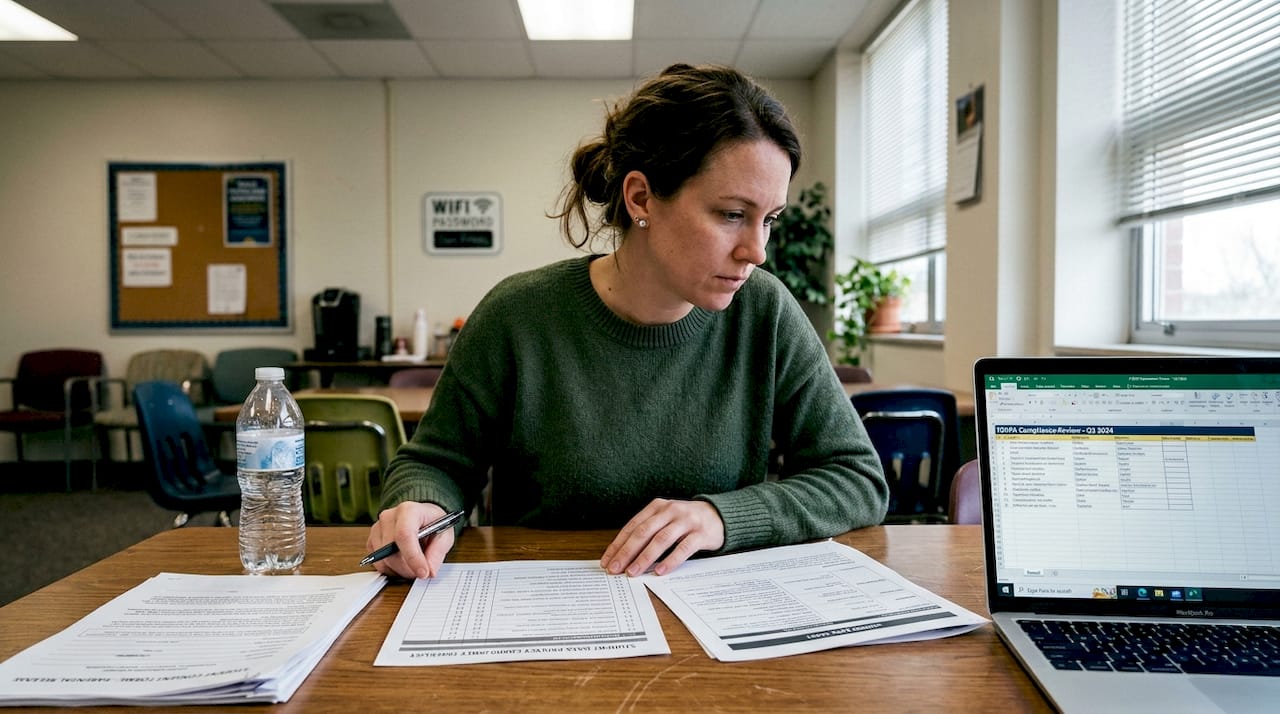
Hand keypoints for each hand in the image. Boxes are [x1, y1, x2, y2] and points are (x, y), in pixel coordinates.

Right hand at [367, 501, 456, 579]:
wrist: (421, 516)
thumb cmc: (432, 522)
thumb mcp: (444, 534)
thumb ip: (437, 552)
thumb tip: (429, 571)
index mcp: (409, 510)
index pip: (404, 535)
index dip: (413, 557)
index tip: (423, 573)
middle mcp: (389, 517)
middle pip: (392, 551)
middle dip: (409, 568)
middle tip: (423, 573)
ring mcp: (377, 529)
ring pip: (383, 560)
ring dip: (400, 571)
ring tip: (414, 566)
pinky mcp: (372, 541)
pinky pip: (378, 563)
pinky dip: (391, 570)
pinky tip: (403, 564)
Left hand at [600, 499, 724, 576]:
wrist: (719, 515)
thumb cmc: (685, 521)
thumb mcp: (665, 519)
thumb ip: (648, 531)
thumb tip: (623, 555)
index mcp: (657, 506)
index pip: (633, 526)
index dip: (618, 544)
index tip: (607, 561)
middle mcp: (671, 510)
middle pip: (644, 532)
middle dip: (627, 552)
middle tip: (615, 569)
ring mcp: (687, 521)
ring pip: (661, 539)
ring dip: (645, 557)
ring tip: (633, 572)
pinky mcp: (701, 533)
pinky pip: (684, 548)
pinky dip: (670, 560)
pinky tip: (660, 571)